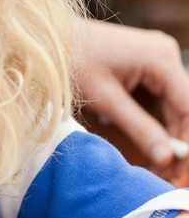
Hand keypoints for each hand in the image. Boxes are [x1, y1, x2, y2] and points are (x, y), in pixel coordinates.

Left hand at [75, 20, 188, 173]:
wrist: (44, 40)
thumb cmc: (72, 62)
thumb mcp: (105, 99)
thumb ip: (138, 127)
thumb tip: (166, 157)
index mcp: (161, 58)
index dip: (187, 141)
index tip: (179, 170)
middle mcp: (165, 56)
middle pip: (182, 108)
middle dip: (175, 143)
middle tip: (166, 176)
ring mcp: (155, 61)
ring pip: (169, 107)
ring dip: (164, 136)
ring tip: (157, 168)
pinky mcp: (143, 68)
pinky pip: (155, 101)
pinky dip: (151, 124)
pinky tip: (147, 147)